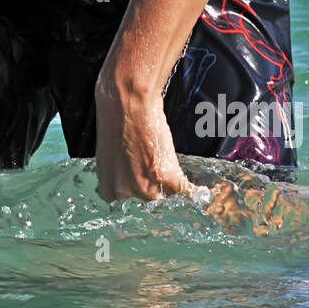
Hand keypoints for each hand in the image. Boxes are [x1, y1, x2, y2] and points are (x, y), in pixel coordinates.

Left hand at [95, 80, 195, 202]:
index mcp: (108, 184)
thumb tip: (129, 172)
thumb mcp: (110, 151)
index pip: (125, 205)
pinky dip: (194, 192)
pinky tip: (201, 192)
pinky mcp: (166, 175)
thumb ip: (119, 168)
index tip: (147, 194)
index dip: (138, 198)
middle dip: (156, 194)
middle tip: (165, 185)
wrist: (128, 101)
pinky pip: (184, 192)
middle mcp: (124, 190)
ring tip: (184, 189)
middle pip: (147, 204)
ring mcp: (145, 186)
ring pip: (166, 199)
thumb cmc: (115, 116)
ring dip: (175, 193)